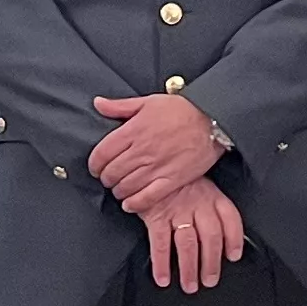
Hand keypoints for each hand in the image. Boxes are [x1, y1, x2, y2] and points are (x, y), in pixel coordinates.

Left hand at [90, 90, 225, 211]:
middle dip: (106, 179)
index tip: (96, 168)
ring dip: (118, 191)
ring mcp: (157, 166)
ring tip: (120, 190)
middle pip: (112, 172)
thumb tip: (98, 103)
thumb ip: (120, 106)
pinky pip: (147, 197)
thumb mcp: (148, 102)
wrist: (212, 119)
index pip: (102, 154)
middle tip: (108, 179)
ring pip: (126, 187)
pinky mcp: (172, 180)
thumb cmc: (181, 109)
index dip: (94, 165)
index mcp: (133, 130)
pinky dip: (134, 203)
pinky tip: (130, 204)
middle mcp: (142, 150)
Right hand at [141, 180, 246, 291]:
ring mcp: (177, 210)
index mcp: (212, 195)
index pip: (230, 219)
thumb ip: (210, 205)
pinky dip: (162, 264)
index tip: (234, 256)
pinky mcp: (156, 216)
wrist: (149, 163)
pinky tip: (163, 278)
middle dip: (211, 263)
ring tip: (190, 285)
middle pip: (211, 237)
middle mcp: (197, 203)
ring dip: (189, 268)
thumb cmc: (176, 180)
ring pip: (188, 244)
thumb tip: (223, 235)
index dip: (234, 239)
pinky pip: (160, 243)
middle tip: (209, 280)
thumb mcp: (199, 184)